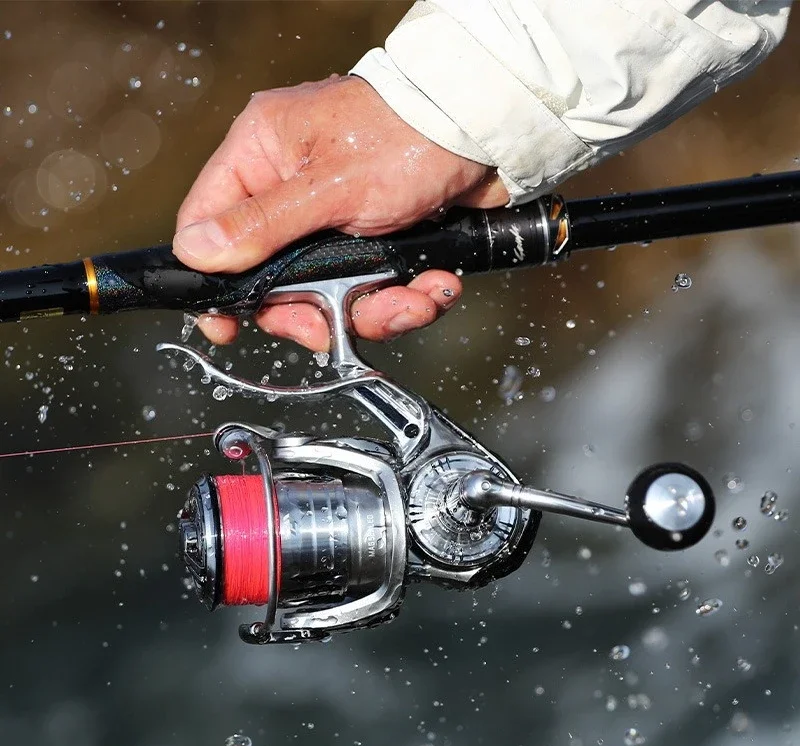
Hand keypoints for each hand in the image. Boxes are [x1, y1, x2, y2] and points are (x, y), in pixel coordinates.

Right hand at [173, 75, 507, 349]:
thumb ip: (264, 225)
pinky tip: (434, 286)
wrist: (489, 134)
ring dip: (375, 310)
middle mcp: (291, 189)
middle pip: (273, 278)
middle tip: (337, 326)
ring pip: (329, 293)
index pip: (210, 223)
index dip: (215, 280)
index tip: (227, 327)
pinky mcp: (373, 241)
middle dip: (314, 312)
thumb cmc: (409, 136)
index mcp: (263, 155)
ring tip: (416, 300)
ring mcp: (333, 219)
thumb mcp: (330, 186)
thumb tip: (196, 251)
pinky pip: (373, 289)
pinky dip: (406, 298)